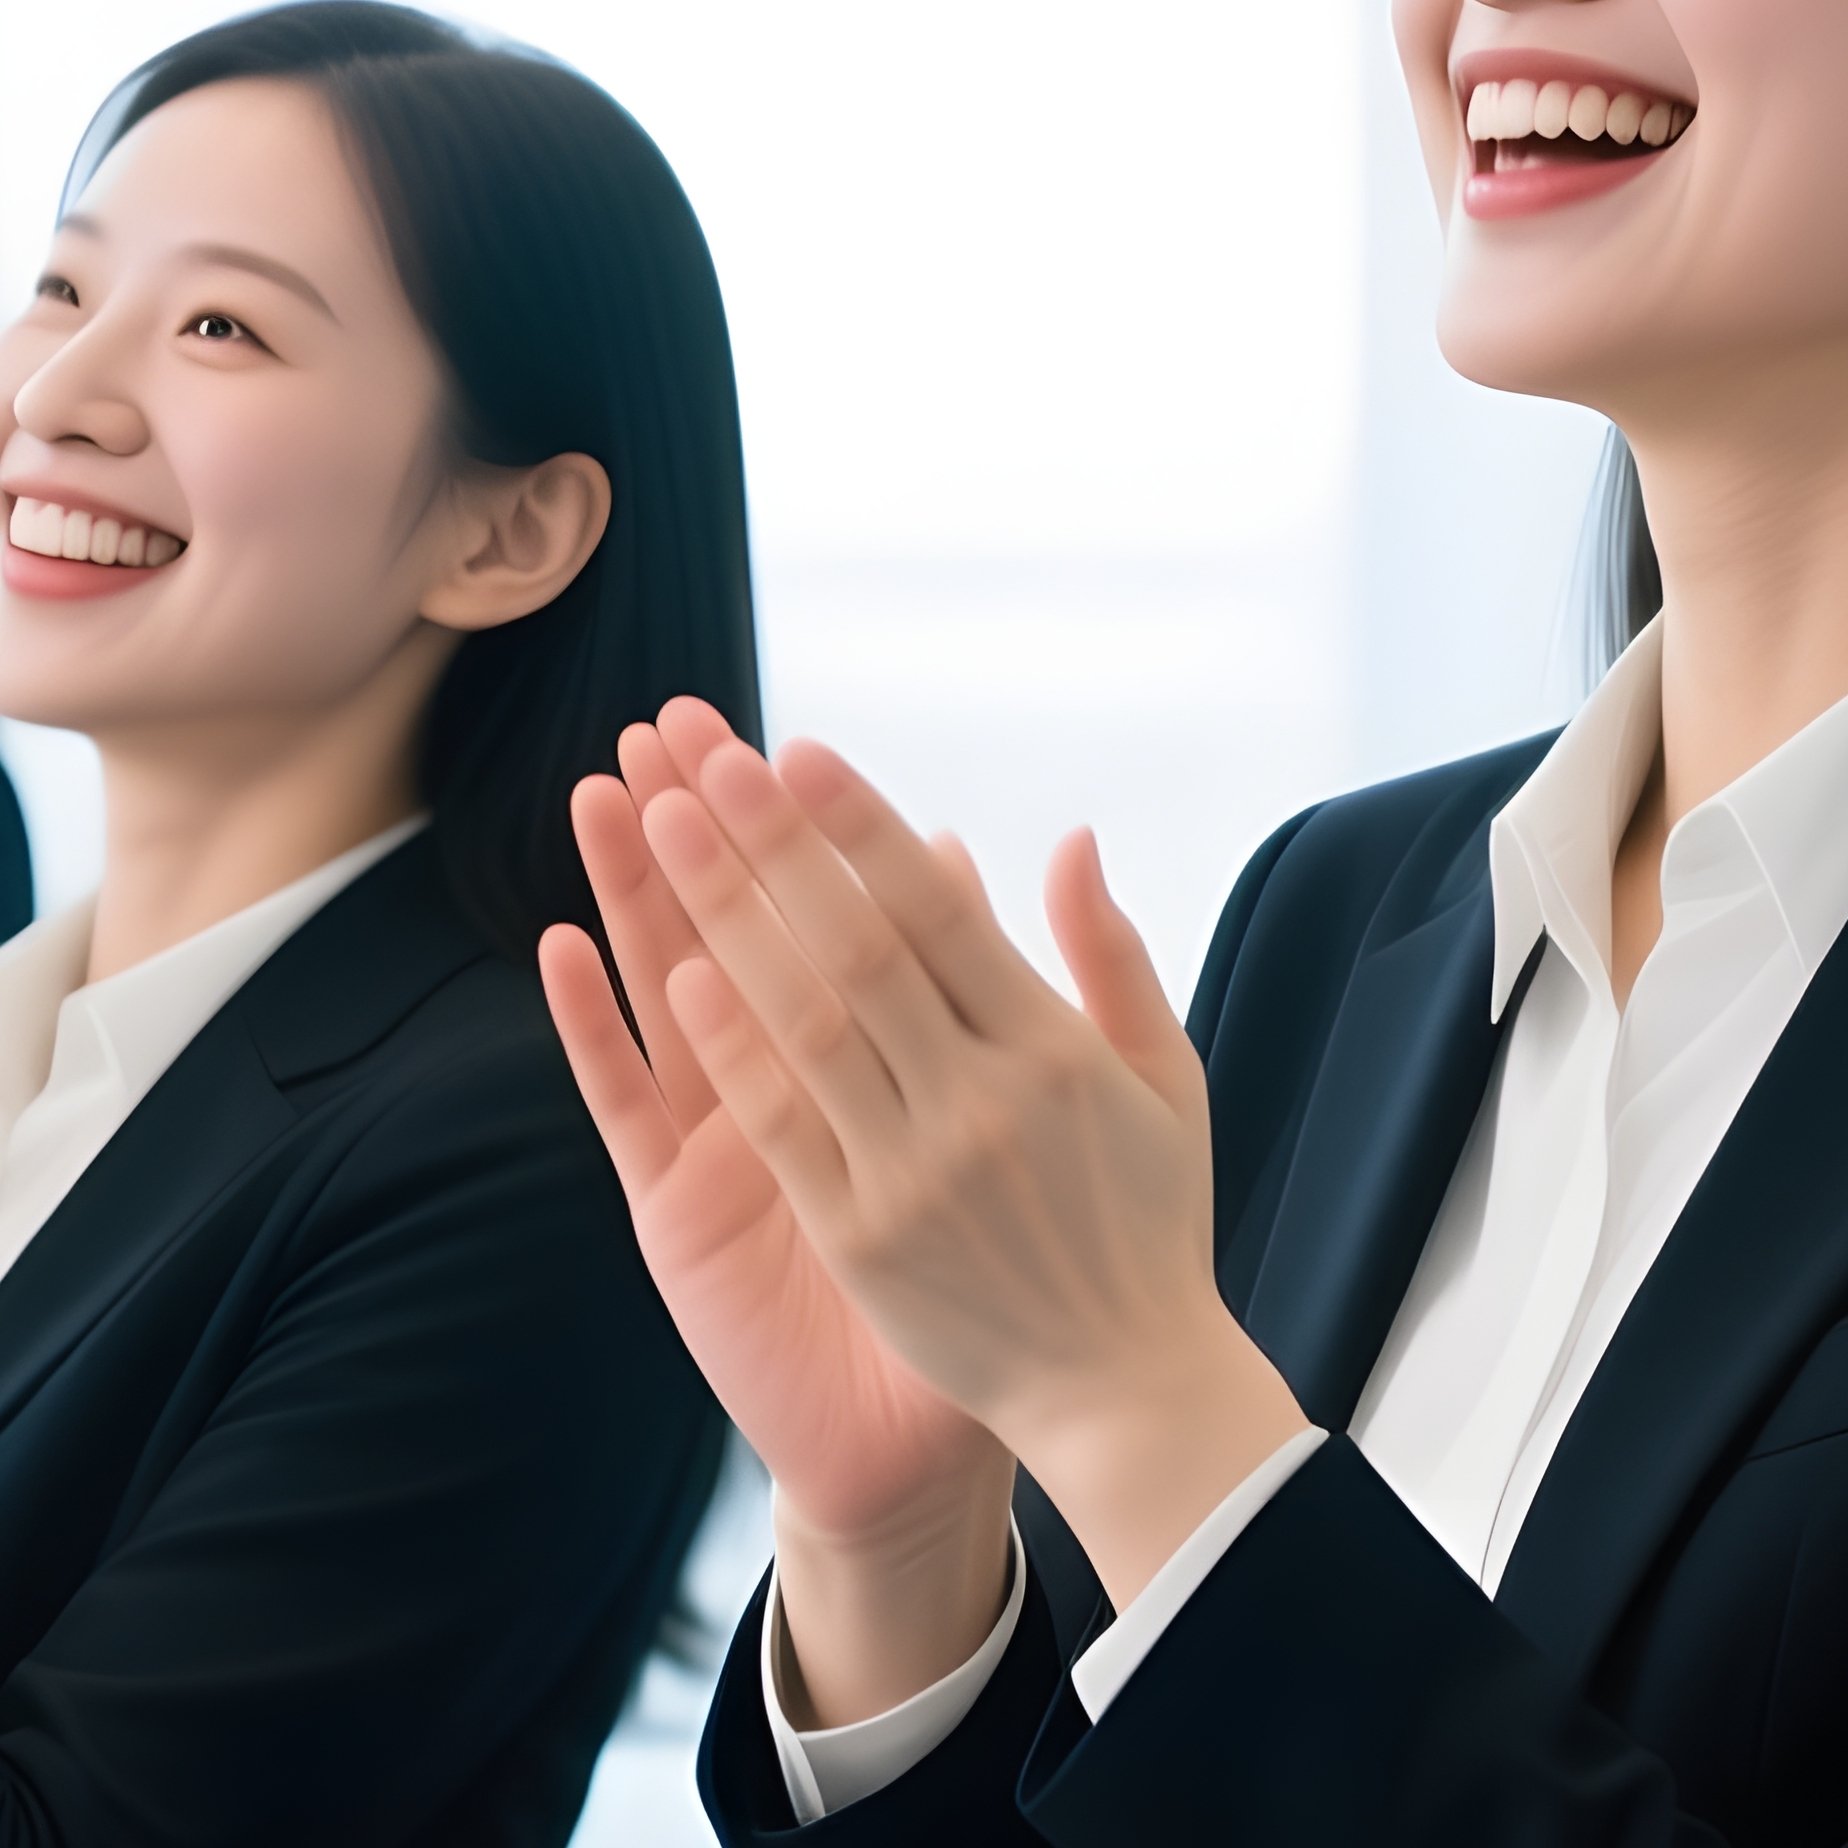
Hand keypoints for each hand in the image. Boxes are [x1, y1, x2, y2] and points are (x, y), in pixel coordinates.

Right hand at [539, 705, 1015, 1722]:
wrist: (946, 1428)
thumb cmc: (1003, 1273)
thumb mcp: (1040, 1123)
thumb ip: (1030, 988)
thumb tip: (978, 853)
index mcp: (881, 1054)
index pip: (833, 914)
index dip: (804, 829)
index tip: (777, 737)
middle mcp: (792, 1081)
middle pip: (737, 931)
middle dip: (709, 830)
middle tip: (667, 724)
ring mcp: (724, 1141)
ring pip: (668, 993)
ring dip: (635, 893)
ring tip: (604, 792)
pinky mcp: (676, 1212)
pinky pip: (628, 1108)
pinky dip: (590, 1030)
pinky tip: (562, 946)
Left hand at [629, 699, 1309, 1606]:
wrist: (1125, 1391)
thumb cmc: (1147, 1223)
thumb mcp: (1165, 1079)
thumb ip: (1113, 955)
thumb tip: (1072, 838)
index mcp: (1053, 1050)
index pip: (938, 911)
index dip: (861, 827)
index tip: (797, 753)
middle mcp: (980, 1100)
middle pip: (855, 946)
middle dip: (774, 844)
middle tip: (705, 756)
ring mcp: (913, 1172)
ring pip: (804, 1022)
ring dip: (726, 919)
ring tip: (665, 827)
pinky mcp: (861, 1240)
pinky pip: (782, 1128)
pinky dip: (732, 1050)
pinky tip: (680, 977)